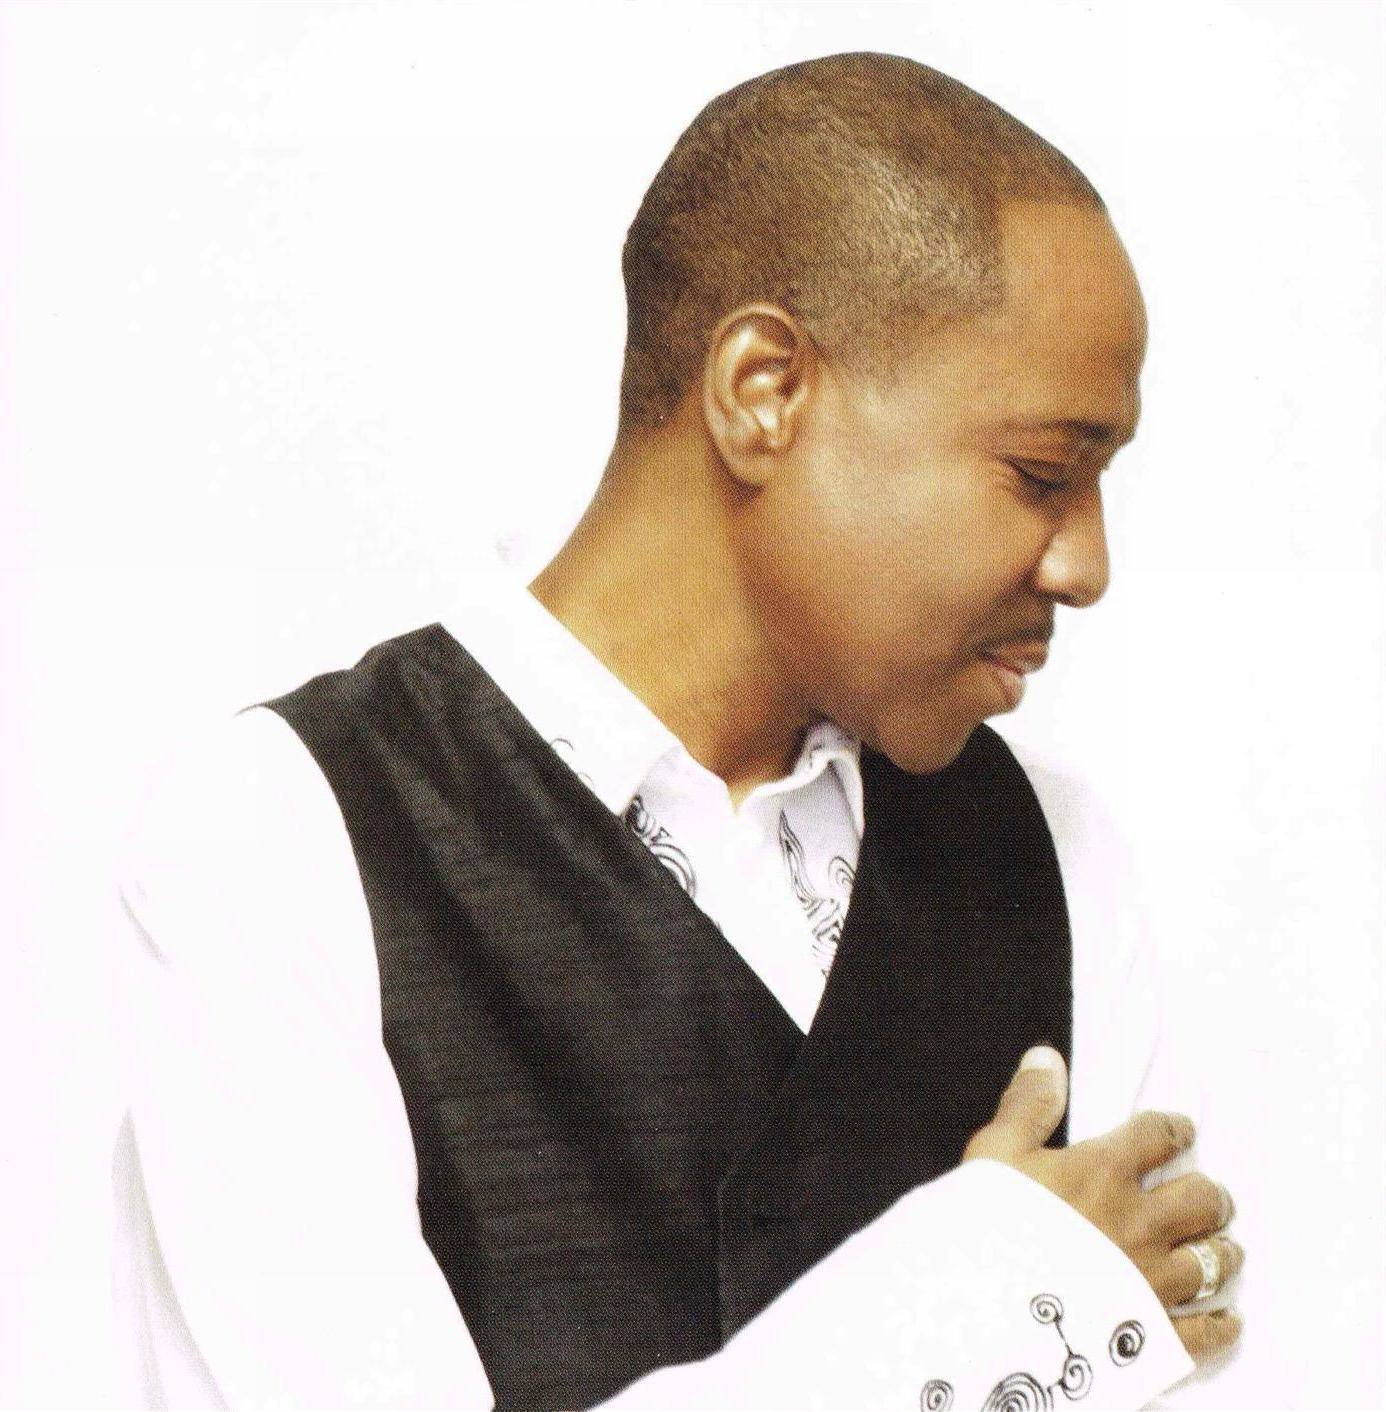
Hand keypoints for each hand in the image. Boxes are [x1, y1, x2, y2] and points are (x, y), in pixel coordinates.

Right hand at [963, 1046, 1243, 1367]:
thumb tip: (1049, 1058)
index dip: (1173, 1129)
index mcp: (1104, 1172)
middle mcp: (1141, 1222)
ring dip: (1222, 1251)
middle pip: (1201, 1199)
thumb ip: (1029, 1104)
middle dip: (1209, 1194)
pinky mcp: (1153, 1333)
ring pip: (1213, 1261)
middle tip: (1207, 1195)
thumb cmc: (986, 1223)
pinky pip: (1204, 1331)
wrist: (984, 1307)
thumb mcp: (996, 1152)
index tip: (1181, 1131)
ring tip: (1224, 1247)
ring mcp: (1152, 1281)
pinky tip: (1229, 1320)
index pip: (1157, 1136)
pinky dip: (1221, 1324)